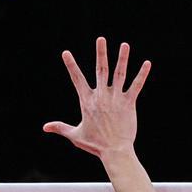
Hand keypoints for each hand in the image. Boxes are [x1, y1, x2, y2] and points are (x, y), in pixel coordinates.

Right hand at [43, 37, 150, 159]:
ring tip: (124, 45)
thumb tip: (44, 127)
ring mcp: (115, 98)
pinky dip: (142, 75)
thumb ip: (60, 127)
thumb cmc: (95, 144)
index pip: (77, 79)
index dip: (71, 65)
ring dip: (122, 58)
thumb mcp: (75, 135)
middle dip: (100, 53)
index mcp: (87, 101)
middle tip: (100, 38)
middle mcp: (101, 96)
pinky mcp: (128, 103)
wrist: (114, 152)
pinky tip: (147, 63)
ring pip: (119, 74)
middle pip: (100, 70)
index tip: (66, 53)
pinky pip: (136, 86)